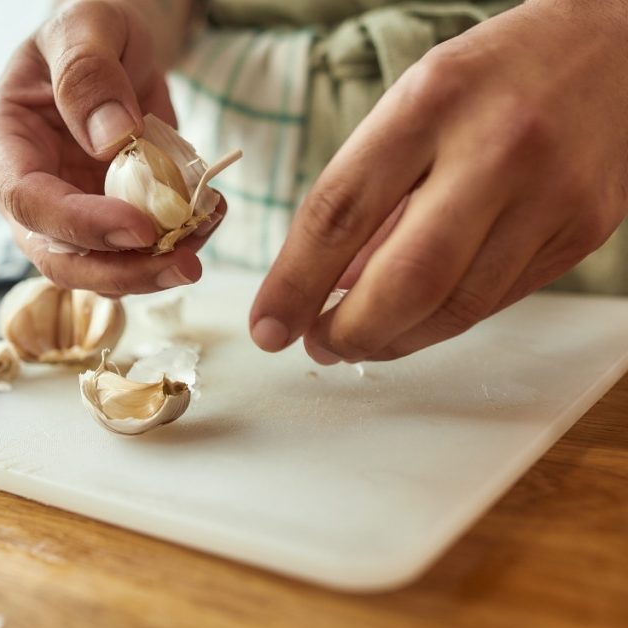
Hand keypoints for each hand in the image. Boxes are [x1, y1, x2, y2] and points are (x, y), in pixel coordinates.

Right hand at [0, 0, 216, 296]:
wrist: (115, 49)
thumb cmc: (89, 29)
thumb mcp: (86, 23)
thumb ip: (88, 73)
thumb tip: (111, 139)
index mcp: (0, 142)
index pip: (28, 200)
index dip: (82, 224)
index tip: (141, 228)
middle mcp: (23, 191)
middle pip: (59, 257)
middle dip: (122, 272)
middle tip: (186, 265)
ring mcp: (63, 215)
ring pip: (97, 270)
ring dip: (154, 269)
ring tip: (206, 233)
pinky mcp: (103, 224)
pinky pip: (133, 254)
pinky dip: (174, 247)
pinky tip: (207, 219)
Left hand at [250, 0, 627, 362]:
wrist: (614, 50)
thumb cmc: (491, 78)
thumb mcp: (411, 106)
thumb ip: (368, 193)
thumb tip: (327, 285)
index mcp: (432, 102)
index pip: (340, 211)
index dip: (294, 282)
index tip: (268, 325)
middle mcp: (497, 149)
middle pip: (407, 279)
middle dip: (349, 330)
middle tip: (317, 343)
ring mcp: (551, 195)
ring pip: (458, 307)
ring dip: (395, 339)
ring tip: (358, 338)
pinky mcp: (584, 231)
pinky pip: (498, 301)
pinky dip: (444, 320)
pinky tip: (416, 316)